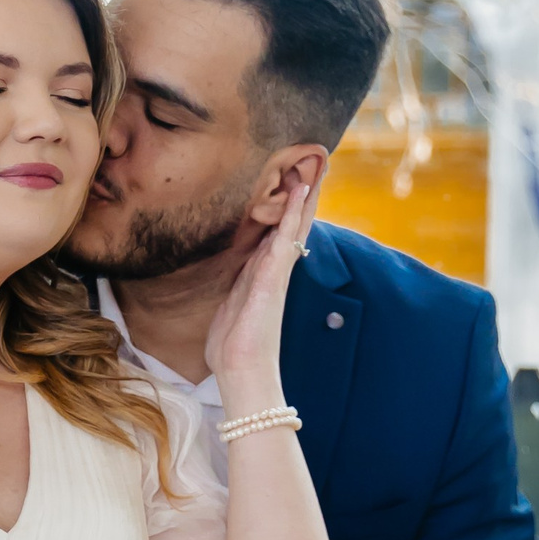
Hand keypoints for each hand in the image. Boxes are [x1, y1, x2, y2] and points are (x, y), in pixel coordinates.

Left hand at [204, 174, 319, 409]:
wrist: (242, 371)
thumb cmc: (232, 349)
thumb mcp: (228, 310)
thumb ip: (233, 292)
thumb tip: (228, 289)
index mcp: (261, 278)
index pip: (275, 237)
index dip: (283, 213)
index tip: (288, 187)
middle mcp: (273, 272)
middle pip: (291, 228)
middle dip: (299, 200)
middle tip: (309, 167)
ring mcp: (276, 274)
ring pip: (293, 227)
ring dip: (301, 198)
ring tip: (309, 168)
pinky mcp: (274, 277)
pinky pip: (285, 238)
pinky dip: (292, 214)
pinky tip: (298, 192)